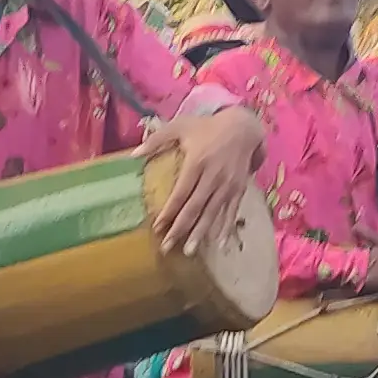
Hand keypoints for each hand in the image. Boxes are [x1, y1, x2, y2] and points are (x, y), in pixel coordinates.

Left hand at [152, 105, 265, 255]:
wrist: (243, 127)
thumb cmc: (208, 127)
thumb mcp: (181, 126)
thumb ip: (157, 139)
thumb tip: (133, 154)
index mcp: (197, 163)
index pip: (181, 193)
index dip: (169, 211)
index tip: (158, 227)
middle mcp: (213, 177)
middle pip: (195, 208)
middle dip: (180, 229)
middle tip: (167, 247)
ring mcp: (227, 185)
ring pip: (212, 214)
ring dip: (200, 234)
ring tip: (189, 252)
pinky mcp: (239, 190)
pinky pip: (230, 212)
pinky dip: (223, 228)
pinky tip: (217, 244)